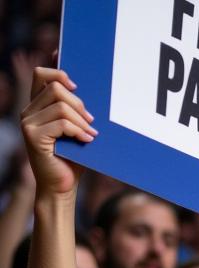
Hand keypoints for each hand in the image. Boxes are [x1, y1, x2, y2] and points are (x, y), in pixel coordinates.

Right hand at [20, 67, 96, 196]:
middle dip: (79, 103)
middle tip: (91, 122)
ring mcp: (28, 123)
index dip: (58, 71)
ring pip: (60, 105)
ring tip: (91, 134)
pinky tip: (87, 140)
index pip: (41, 75)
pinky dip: (79, 131)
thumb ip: (77, 113)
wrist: (61, 187)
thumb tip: (88, 92)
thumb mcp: (76, 132)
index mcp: (37, 107)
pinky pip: (61, 123)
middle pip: (56, 88)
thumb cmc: (72, 160)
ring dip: (81, 120)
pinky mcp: (33, 136)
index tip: (77, 83)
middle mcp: (29, 111)